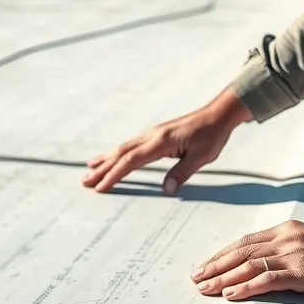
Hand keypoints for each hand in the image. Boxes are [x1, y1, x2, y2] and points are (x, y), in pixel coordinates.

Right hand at [81, 87, 251, 193]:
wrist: (219, 114)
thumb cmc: (212, 135)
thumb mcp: (202, 157)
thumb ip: (183, 172)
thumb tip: (166, 190)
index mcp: (161, 142)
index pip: (132, 161)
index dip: (115, 175)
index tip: (101, 187)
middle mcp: (153, 135)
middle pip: (122, 153)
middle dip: (103, 168)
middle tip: (84, 181)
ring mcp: (154, 133)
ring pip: (124, 147)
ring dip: (107, 159)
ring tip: (89, 168)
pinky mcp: (157, 134)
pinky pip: (132, 145)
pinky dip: (118, 152)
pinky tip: (113, 156)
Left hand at [190, 221, 303, 300]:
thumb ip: (292, 250)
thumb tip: (272, 265)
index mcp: (289, 230)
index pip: (247, 241)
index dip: (223, 253)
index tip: (206, 264)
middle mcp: (287, 238)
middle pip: (242, 251)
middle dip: (215, 264)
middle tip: (195, 277)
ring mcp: (295, 254)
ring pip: (249, 265)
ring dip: (223, 277)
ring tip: (204, 287)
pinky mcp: (303, 272)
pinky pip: (267, 279)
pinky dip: (245, 286)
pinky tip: (230, 293)